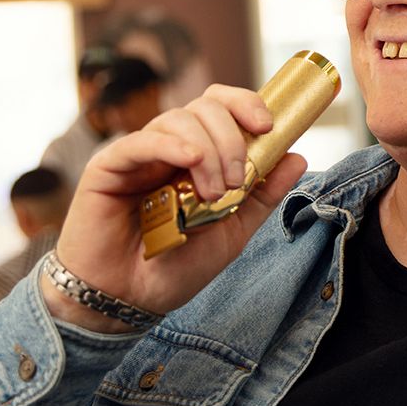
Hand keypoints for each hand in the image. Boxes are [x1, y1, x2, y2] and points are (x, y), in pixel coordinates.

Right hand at [41, 84, 308, 330]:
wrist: (129, 300)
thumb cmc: (175, 267)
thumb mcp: (232, 231)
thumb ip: (263, 194)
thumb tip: (298, 156)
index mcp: (198, 156)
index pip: (222, 107)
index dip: (247, 104)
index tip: (269, 127)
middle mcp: (169, 149)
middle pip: (204, 106)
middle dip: (231, 137)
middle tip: (235, 181)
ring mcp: (138, 155)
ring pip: (177, 119)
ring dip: (207, 151)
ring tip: (211, 195)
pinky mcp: (108, 166)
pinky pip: (140, 140)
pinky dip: (171, 145)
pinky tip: (190, 162)